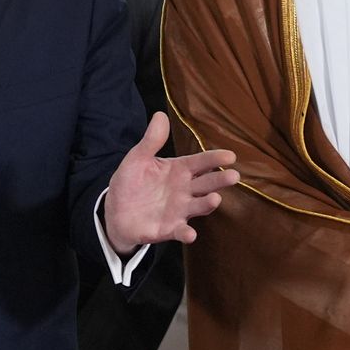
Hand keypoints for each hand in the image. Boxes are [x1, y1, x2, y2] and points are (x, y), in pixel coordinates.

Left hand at [102, 113, 238, 253]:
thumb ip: (151, 141)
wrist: (115, 212)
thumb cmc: (131, 183)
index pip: (200, 162)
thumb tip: (160, 115)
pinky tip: (190, 234)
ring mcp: (179, 210)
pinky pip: (180, 231)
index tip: (230, 156)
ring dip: (207, 204)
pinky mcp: (168, 229)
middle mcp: (184, 190)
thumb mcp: (137, 159)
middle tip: (233, 176)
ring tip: (215, 199)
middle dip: (220, 180)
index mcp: (179, 170)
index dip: (214, 159)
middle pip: (206, 183)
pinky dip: (186, 233)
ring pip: (198, 206)